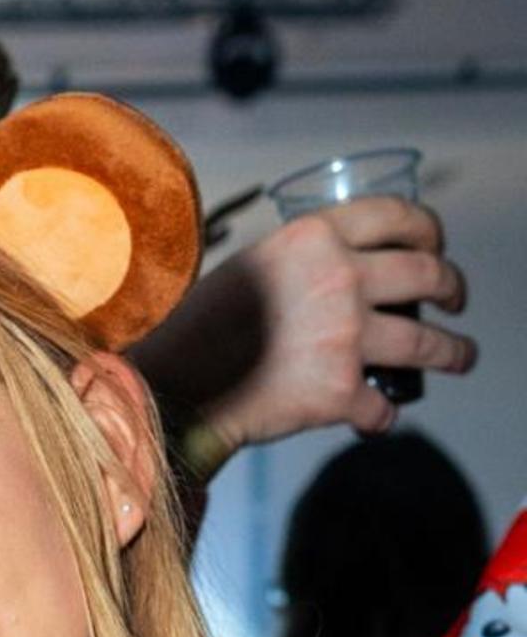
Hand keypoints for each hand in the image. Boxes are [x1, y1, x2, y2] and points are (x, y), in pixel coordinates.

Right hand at [140, 197, 474, 450]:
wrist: (177, 384)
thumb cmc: (202, 326)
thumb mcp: (253, 263)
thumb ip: (302, 261)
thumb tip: (336, 273)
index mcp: (317, 238)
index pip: (398, 217)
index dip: (429, 232)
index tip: (435, 248)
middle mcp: (340, 279)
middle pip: (427, 275)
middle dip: (452, 288)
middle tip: (453, 300)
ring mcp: (346, 336)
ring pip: (427, 342)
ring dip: (454, 351)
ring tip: (460, 356)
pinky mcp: (340, 391)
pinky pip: (383, 406)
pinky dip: (381, 416)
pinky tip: (375, 418)